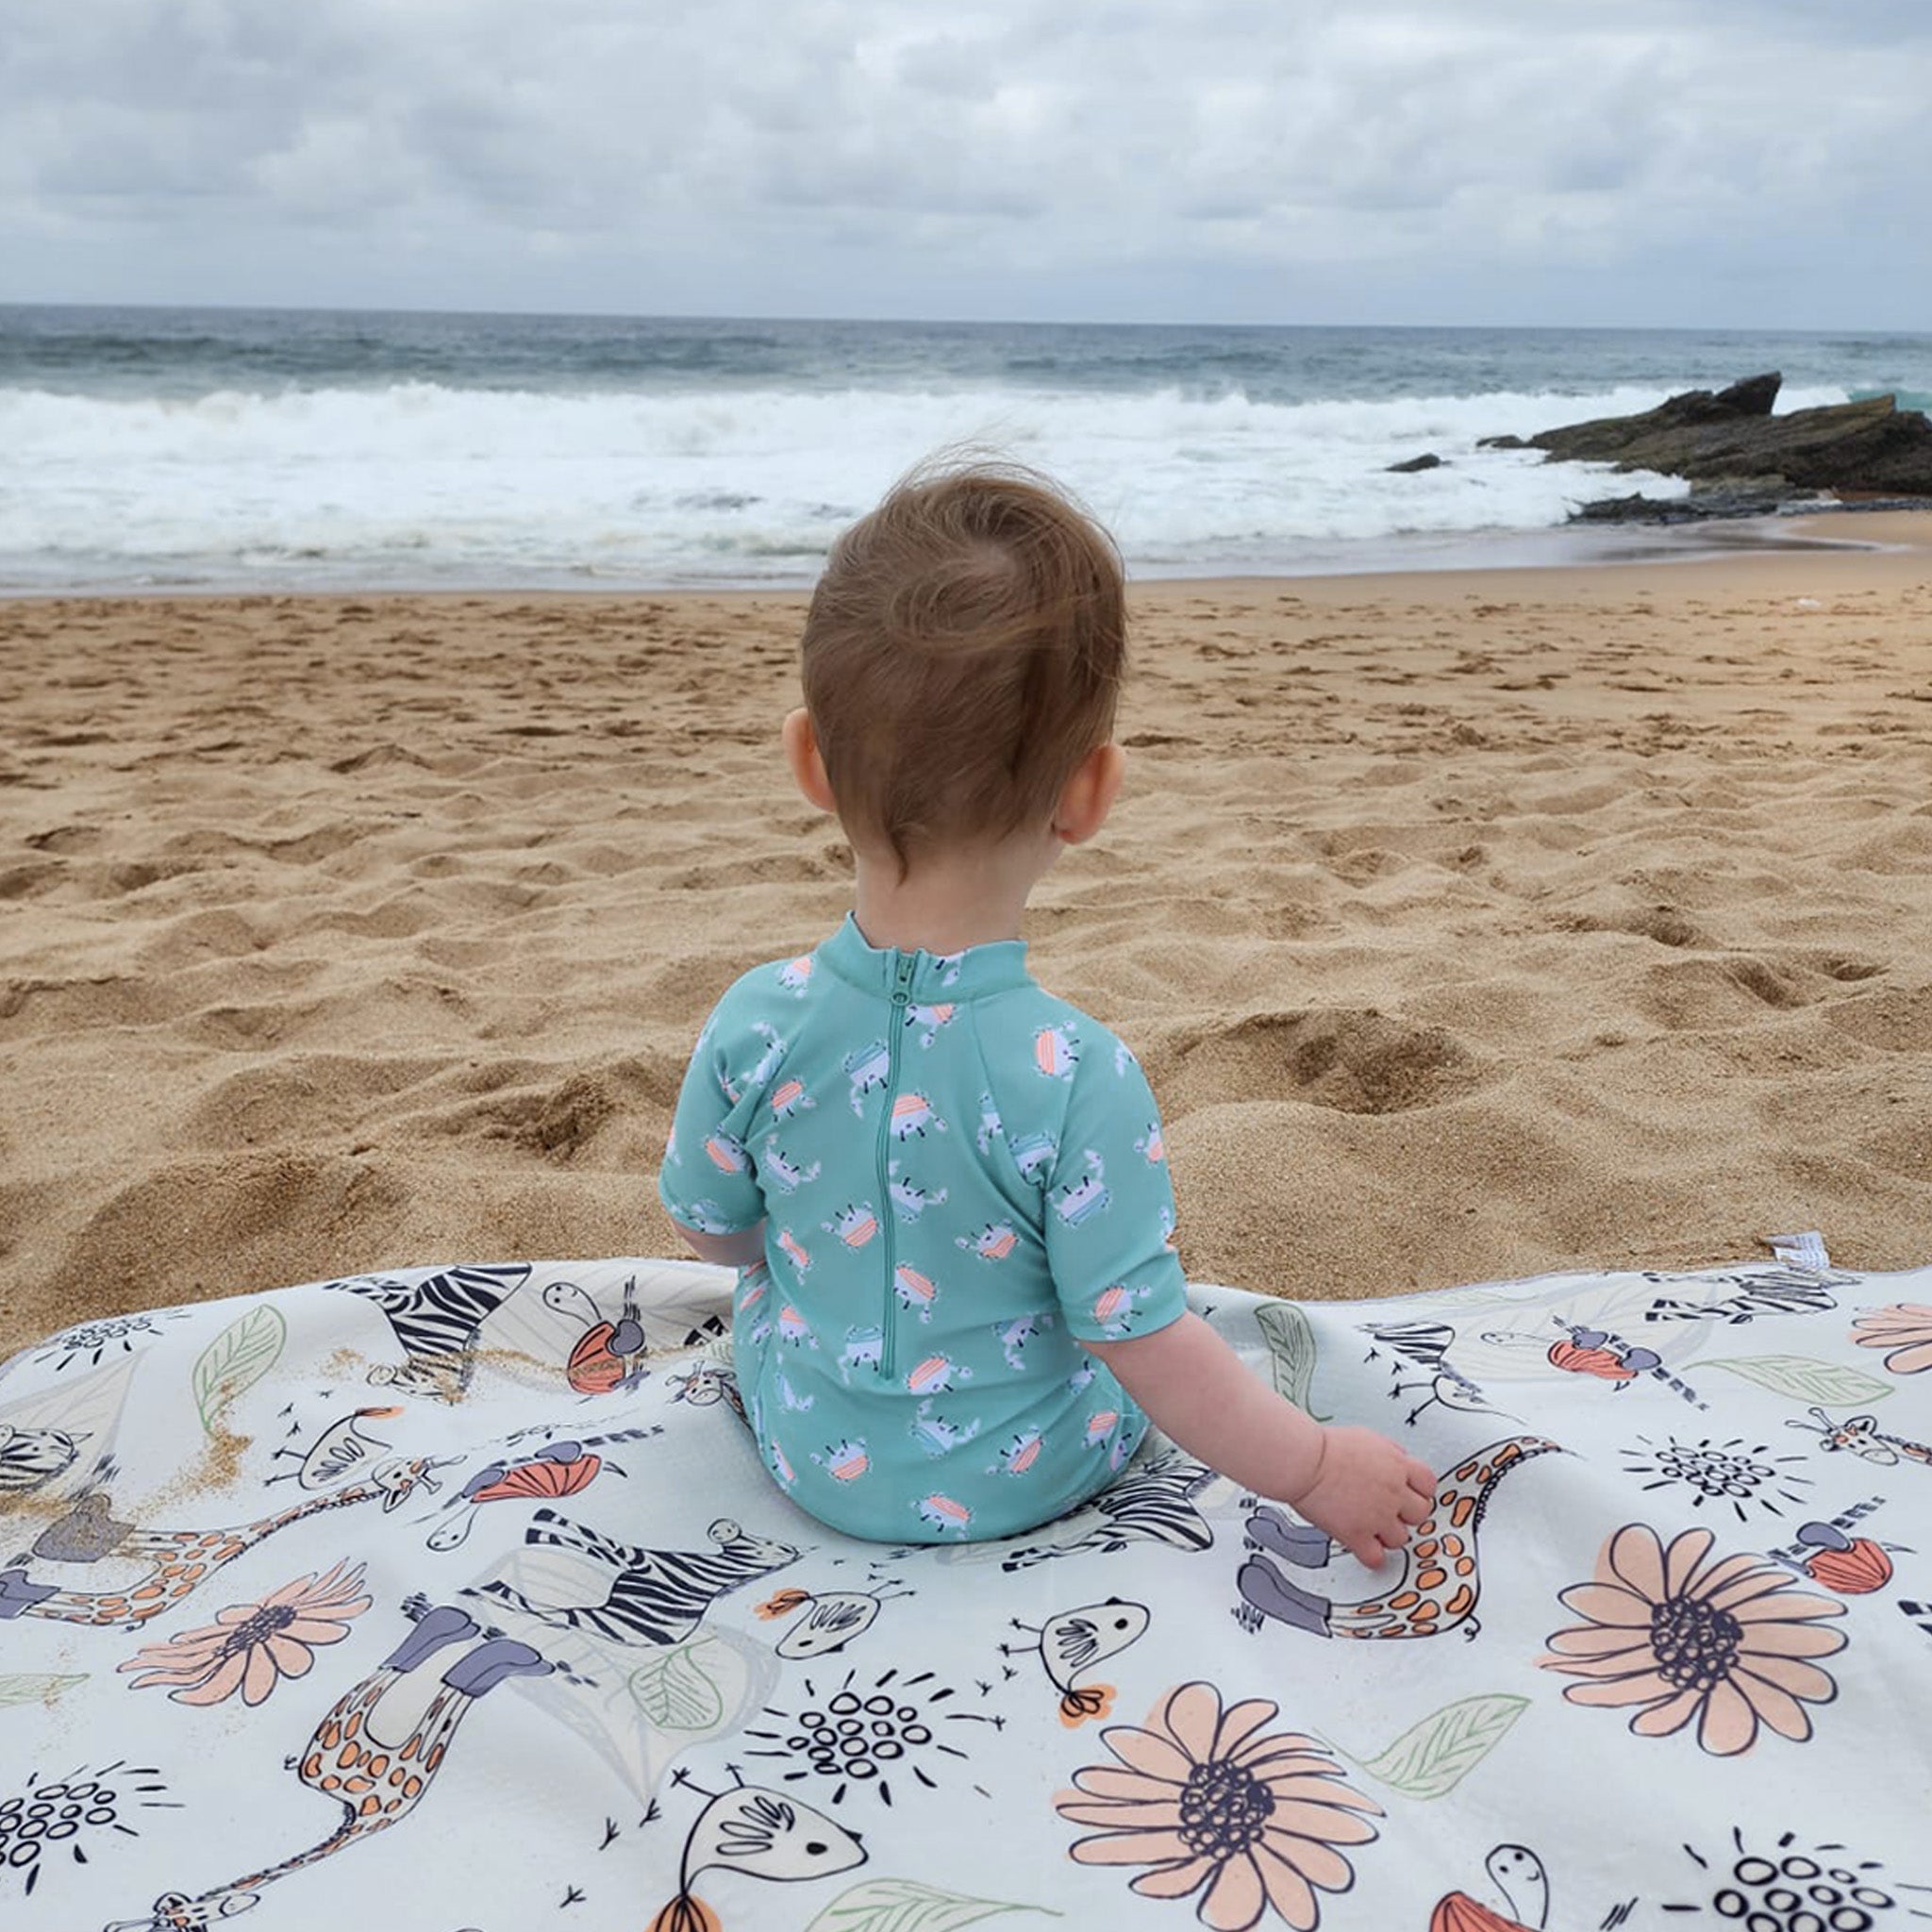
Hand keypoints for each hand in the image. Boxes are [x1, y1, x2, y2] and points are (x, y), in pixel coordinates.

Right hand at [1289, 1425, 1435, 1569]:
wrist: (1304, 1461)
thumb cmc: (1326, 1447)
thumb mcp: (1368, 1437)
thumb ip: (1390, 1453)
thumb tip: (1399, 1462)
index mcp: (1398, 1465)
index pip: (1429, 1485)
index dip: (1420, 1492)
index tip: (1411, 1495)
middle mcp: (1393, 1492)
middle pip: (1421, 1514)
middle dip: (1407, 1514)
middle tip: (1392, 1512)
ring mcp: (1377, 1516)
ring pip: (1401, 1539)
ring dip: (1387, 1534)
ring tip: (1371, 1526)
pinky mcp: (1357, 1534)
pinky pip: (1376, 1557)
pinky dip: (1370, 1555)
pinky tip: (1361, 1545)